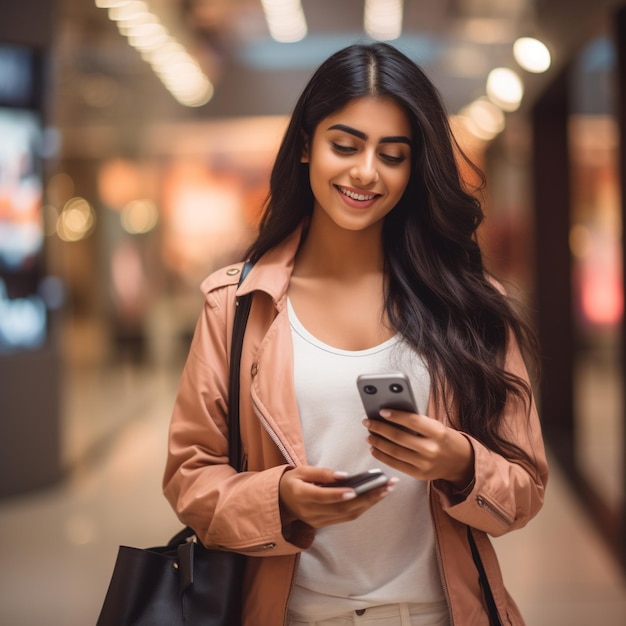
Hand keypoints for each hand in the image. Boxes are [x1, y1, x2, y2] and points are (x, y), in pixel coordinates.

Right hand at [279, 465, 395, 528]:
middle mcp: (312, 512)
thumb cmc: (292, 482)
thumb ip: (321, 473)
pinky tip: (376, 497)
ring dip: (370, 503)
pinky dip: (364, 507)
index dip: (339, 494)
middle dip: (367, 497)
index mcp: (302, 495)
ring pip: (349, 514)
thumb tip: (344, 475)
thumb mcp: (300, 471)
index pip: (323, 497)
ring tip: (387, 489)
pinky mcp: (326, 524)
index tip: (355, 489)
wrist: (280, 503)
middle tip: (386, 485)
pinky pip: (348, 517)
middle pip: (342, 508)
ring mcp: (320, 521)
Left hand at [364, 410, 473, 489]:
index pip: (413, 421)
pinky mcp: (419, 474)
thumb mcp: (437, 427)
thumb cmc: (445, 440)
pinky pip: (396, 464)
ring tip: (369, 435)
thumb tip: (390, 415)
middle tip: (368, 422)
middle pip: (399, 437)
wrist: (461, 463)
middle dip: (380, 428)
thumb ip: (417, 422)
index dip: (396, 416)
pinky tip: (375, 449)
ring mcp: (425, 464)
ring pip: (395, 452)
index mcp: (438, 433)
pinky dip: (382, 456)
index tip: (382, 411)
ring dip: (378, 442)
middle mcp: (432, 449)